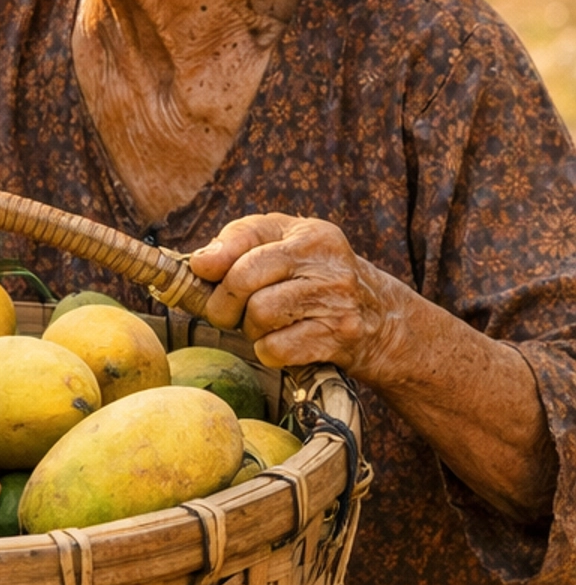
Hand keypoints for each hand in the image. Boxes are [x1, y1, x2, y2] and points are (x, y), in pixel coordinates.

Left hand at [187, 212, 403, 375]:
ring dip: (250, 329)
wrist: (384, 321)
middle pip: (244, 278)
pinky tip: (281, 344)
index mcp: (309, 233)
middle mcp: (324, 260)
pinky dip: (268, 351)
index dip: (216, 256)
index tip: (201, 271)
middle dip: (223, 302)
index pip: (249, 234)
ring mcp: (334, 298)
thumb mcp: (291, 249)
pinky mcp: (338, 336)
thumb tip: (199, 263)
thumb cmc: (317, 282)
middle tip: (225, 314)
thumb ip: (244, 245)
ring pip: (258, 315)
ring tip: (263, 326)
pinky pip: (276, 348)